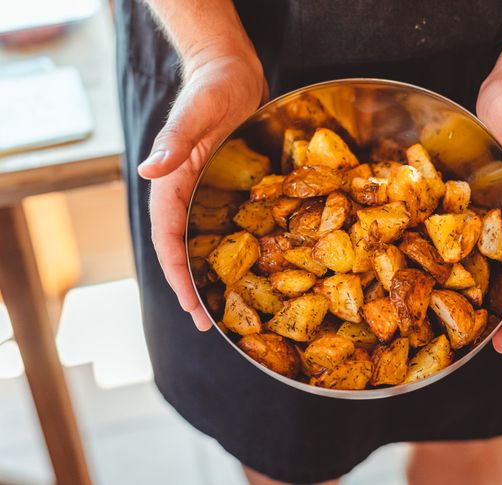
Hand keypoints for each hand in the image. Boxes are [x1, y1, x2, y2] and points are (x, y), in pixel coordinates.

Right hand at [138, 52, 265, 330]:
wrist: (231, 70)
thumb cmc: (213, 85)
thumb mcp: (198, 110)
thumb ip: (175, 139)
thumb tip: (150, 170)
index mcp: (172, 182)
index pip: (168, 239)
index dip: (177, 275)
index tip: (191, 306)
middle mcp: (185, 193)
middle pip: (182, 250)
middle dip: (192, 288)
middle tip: (208, 325)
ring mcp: (205, 193)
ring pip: (202, 243)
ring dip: (210, 276)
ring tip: (224, 310)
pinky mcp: (225, 188)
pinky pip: (224, 226)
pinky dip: (230, 251)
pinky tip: (248, 269)